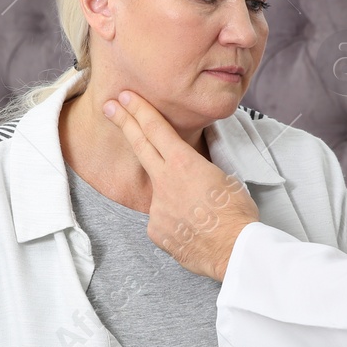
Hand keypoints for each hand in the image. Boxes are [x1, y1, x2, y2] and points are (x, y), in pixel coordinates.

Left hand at [102, 90, 258, 281]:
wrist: (233, 250)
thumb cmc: (237, 213)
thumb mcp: (224, 178)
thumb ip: (199, 171)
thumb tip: (191, 176)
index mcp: (184, 163)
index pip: (156, 129)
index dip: (139, 110)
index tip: (125, 96)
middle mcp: (164, 181)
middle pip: (140, 145)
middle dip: (124, 121)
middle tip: (109, 105)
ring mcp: (156, 206)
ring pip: (160, 193)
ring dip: (176, 198)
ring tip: (203, 215)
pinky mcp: (155, 229)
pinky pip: (163, 219)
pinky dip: (176, 222)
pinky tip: (194, 230)